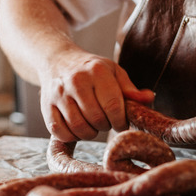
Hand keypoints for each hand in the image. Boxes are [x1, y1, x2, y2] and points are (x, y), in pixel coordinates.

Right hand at [39, 51, 153, 140]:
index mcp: (97, 71)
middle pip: (96, 119)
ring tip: (93, 124)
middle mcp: (76, 81)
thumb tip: (149, 98)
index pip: (113, 106)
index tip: (121, 122)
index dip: (121, 121)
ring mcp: (59, 94)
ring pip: (78, 127)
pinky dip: (72, 136)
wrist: (57, 60)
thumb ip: (130, 89)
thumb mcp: (114, 72)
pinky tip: (77, 128)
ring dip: (90, 133)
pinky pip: (60, 132)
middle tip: (106, 122)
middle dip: (106, 126)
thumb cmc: (92, 70)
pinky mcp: (46, 107)